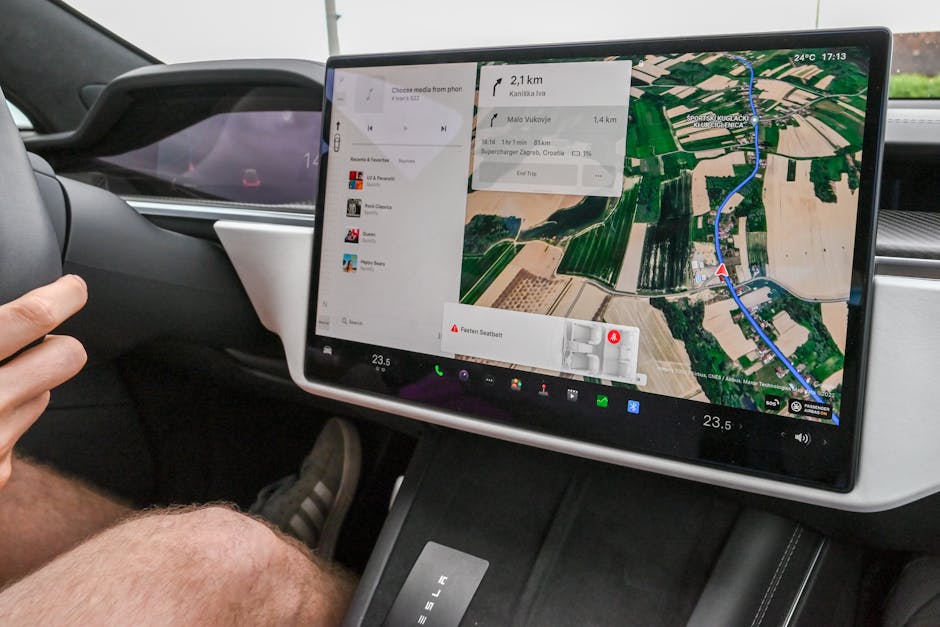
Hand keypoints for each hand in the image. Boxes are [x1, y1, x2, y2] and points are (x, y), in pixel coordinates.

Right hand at [0, 276, 87, 488]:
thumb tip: (11, 314)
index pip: (32, 318)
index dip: (62, 295)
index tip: (74, 287)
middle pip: (67, 356)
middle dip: (57, 342)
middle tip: (32, 338)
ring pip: (43, 395)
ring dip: (24, 384)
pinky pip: (17, 434)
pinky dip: (1, 422)